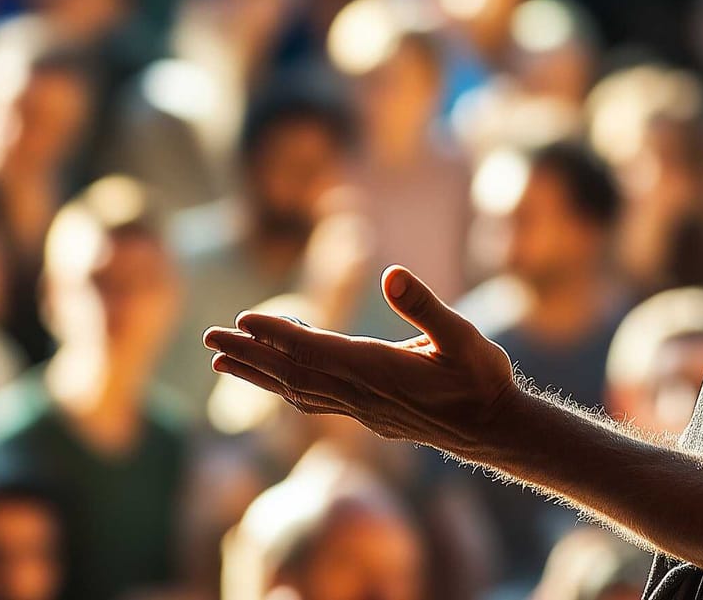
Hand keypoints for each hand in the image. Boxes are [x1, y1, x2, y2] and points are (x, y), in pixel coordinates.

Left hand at [203, 265, 519, 456]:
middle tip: (209, 339)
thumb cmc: (482, 378)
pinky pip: (312, 400)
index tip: (243, 319)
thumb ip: (426, 305)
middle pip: (292, 372)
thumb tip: (393, 274)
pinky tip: (273, 381)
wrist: (493, 429)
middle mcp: (361, 393)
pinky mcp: (366, 415)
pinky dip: (284, 387)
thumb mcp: (463, 335)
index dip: (277, 333)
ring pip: (296, 390)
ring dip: (257, 373)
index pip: (315, 349)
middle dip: (249, 354)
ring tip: (222, 359)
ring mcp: (360, 409)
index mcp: (378, 369)